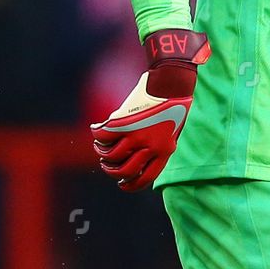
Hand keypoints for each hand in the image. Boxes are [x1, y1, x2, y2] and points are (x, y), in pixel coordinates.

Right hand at [91, 29, 209, 190]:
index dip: (130, 185)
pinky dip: (96, 134)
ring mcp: (136, 135)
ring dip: (101, 152)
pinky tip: (96, 129)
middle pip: (123, 171)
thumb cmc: (173, 105)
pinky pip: (103, 136)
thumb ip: (156, 147)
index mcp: (164, 152)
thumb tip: (135, 159)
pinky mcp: (124, 122)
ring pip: (110, 155)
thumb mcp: (171, 131)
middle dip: (111, 171)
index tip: (121, 184)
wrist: (171, 83)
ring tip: (100, 145)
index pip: (145, 179)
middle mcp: (150, 148)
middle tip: (107, 165)